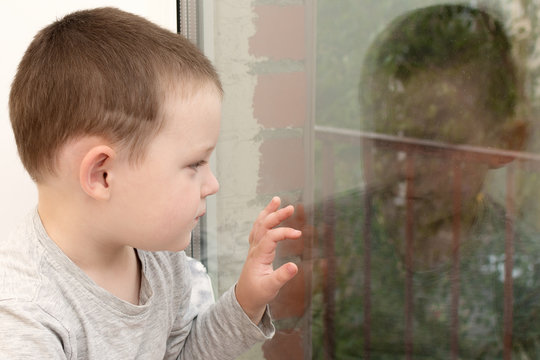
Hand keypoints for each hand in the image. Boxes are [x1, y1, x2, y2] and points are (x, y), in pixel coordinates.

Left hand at [235, 196, 301, 323]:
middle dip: (276, 215)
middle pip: (263, 226)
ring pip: (259, 225)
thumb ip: (282, 276)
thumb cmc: (257, 293)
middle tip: (291, 207)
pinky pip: (258, 229)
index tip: (299, 234)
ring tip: (276, 200)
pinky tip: (268, 213)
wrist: (245, 299)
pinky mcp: (256, 249)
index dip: (284, 232)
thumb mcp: (271, 288)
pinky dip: (264, 219)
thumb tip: (295, 266)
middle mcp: (254, 249)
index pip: (270, 237)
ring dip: (268, 212)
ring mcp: (254, 248)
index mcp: (258, 256)